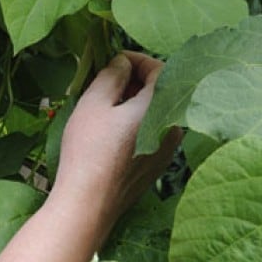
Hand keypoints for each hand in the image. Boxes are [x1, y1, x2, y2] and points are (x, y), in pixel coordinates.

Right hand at [50, 51, 181, 244]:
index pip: (161, 68)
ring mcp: (168, 150)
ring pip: (156, 114)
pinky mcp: (157, 166)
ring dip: (135, 104)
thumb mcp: (94, 102)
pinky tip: (111, 131)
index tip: (114, 60)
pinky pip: (151, 134)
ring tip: (106, 106)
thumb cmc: (89, 150)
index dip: (137, 59)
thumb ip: (112, 75)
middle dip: (135, 81)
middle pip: (161, 91)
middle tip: (106, 81)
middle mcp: (172, 127)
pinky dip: (136, 125)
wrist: (89, 202)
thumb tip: (123, 63)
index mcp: (161, 107)